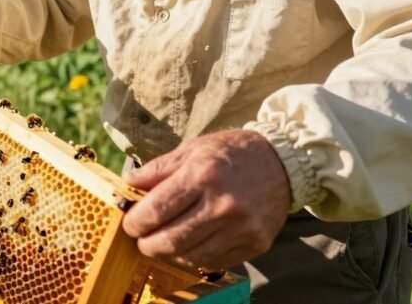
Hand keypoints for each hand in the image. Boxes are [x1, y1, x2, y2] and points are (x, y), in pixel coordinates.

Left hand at [121, 129, 290, 268]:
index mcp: (202, 175)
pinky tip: (186, 248)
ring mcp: (241, 228)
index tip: (129, 223)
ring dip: (167, 255)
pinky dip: (192, 259)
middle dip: (147, 244)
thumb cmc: (231, 153)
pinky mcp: (255, 244)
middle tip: (140, 239)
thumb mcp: (191, 149)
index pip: (156, 210)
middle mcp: (223, 204)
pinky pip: (213, 262)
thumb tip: (128, 184)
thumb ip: (157, 169)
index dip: (135, 222)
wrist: (283, 162)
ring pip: (190, 257)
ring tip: (160, 244)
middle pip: (170, 240)